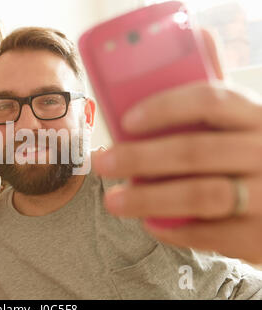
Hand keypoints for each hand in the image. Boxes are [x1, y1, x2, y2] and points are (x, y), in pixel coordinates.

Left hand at [92, 29, 261, 264]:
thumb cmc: (256, 155)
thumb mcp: (248, 122)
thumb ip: (221, 91)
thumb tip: (198, 35)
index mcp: (258, 117)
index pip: (210, 100)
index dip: (164, 108)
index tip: (126, 120)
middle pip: (193, 151)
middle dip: (139, 158)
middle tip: (102, 163)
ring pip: (199, 195)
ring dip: (147, 198)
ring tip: (112, 201)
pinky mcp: (261, 235)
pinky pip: (211, 234)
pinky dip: (174, 230)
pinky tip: (150, 224)